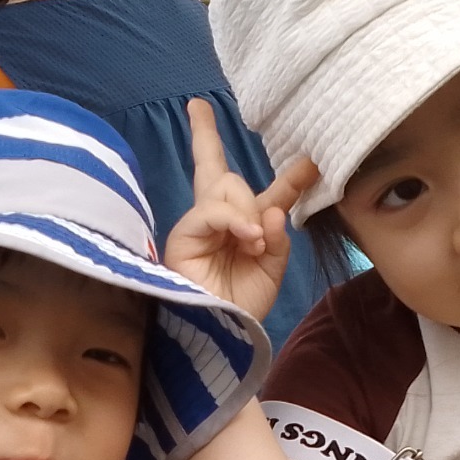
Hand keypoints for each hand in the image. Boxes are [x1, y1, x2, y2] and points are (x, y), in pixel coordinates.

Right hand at [163, 98, 318, 318]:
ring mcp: (196, 226)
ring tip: (254, 246)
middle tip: (260, 237)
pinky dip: (234, 221)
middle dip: (249, 196)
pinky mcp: (183, 235)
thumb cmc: (241, 309)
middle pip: (226, 175)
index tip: (230, 121)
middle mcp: (214, 221)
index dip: (238, 152)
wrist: (219, 339)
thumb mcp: (272, 271)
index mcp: (237, 228)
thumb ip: (277, 238)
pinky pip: (213, 209)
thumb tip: (273, 209)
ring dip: (247, 213)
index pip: (243, 184)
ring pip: (226, 187)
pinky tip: (247, 240)